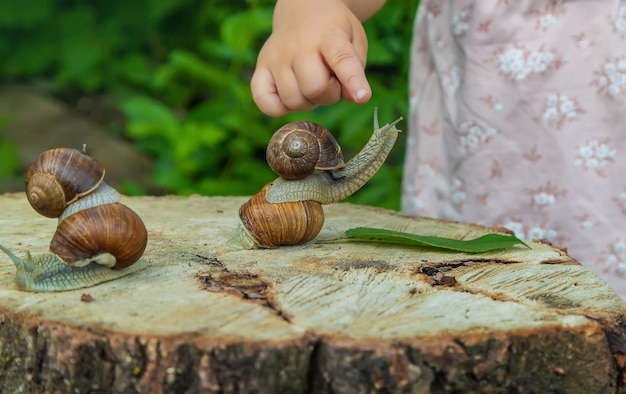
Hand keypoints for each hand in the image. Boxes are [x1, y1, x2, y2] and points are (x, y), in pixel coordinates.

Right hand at [251, 0, 372, 116]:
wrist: (302, 12)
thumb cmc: (333, 34)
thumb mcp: (354, 43)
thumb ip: (357, 71)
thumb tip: (354, 98)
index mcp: (329, 37)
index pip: (341, 59)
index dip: (353, 80)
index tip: (363, 96)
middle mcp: (299, 47)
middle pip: (314, 88)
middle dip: (329, 94)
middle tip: (330, 81)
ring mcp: (276, 58)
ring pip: (293, 100)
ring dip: (308, 102)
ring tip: (311, 84)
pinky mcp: (261, 69)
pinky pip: (265, 102)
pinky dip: (278, 108)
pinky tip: (290, 96)